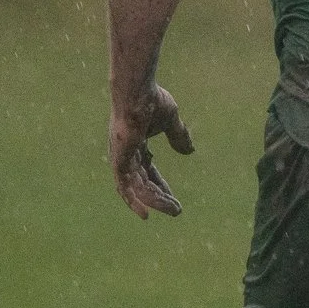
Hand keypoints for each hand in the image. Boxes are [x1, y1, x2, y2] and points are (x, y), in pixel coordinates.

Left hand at [109, 84, 194, 217]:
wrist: (138, 93)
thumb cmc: (152, 100)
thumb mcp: (171, 120)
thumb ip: (178, 136)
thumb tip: (190, 151)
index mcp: (136, 145)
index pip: (148, 171)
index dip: (161, 186)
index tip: (175, 199)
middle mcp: (126, 154)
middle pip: (143, 183)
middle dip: (160, 197)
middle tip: (177, 210)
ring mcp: (121, 158)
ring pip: (137, 188)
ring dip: (155, 201)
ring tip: (174, 211)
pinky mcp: (119, 160)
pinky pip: (126, 186)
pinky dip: (134, 201)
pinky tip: (146, 214)